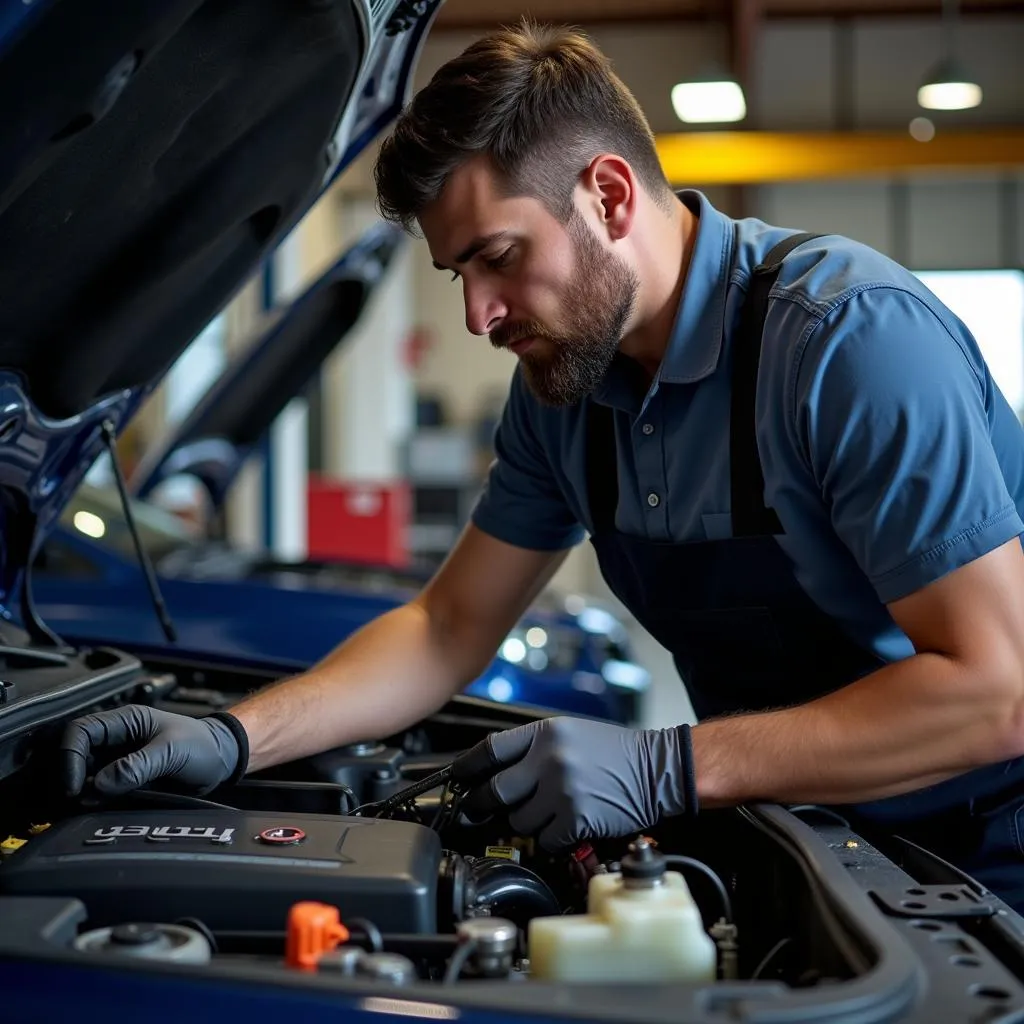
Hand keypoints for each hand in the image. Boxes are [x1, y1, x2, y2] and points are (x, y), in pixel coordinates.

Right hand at [61, 706, 247, 796]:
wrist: (222, 759)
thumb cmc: (204, 744)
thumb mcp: (172, 752)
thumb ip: (137, 766)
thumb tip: (101, 784)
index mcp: (126, 721)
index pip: (81, 732)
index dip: (71, 757)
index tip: (75, 785)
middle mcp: (118, 740)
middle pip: (77, 755)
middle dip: (73, 778)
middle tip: (77, 800)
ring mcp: (120, 761)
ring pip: (86, 776)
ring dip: (83, 792)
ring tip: (89, 807)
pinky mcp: (125, 780)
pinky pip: (101, 791)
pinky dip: (96, 801)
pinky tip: (99, 809)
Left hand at [451, 717, 696, 850]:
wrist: (657, 770)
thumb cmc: (614, 753)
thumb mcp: (569, 734)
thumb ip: (532, 749)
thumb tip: (491, 772)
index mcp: (545, 733)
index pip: (489, 750)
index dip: (466, 769)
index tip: (457, 781)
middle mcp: (549, 759)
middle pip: (495, 791)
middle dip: (483, 805)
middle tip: (480, 810)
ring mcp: (561, 790)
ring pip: (518, 820)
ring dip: (525, 823)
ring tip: (545, 813)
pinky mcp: (575, 819)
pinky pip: (543, 840)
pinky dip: (550, 840)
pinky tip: (565, 827)